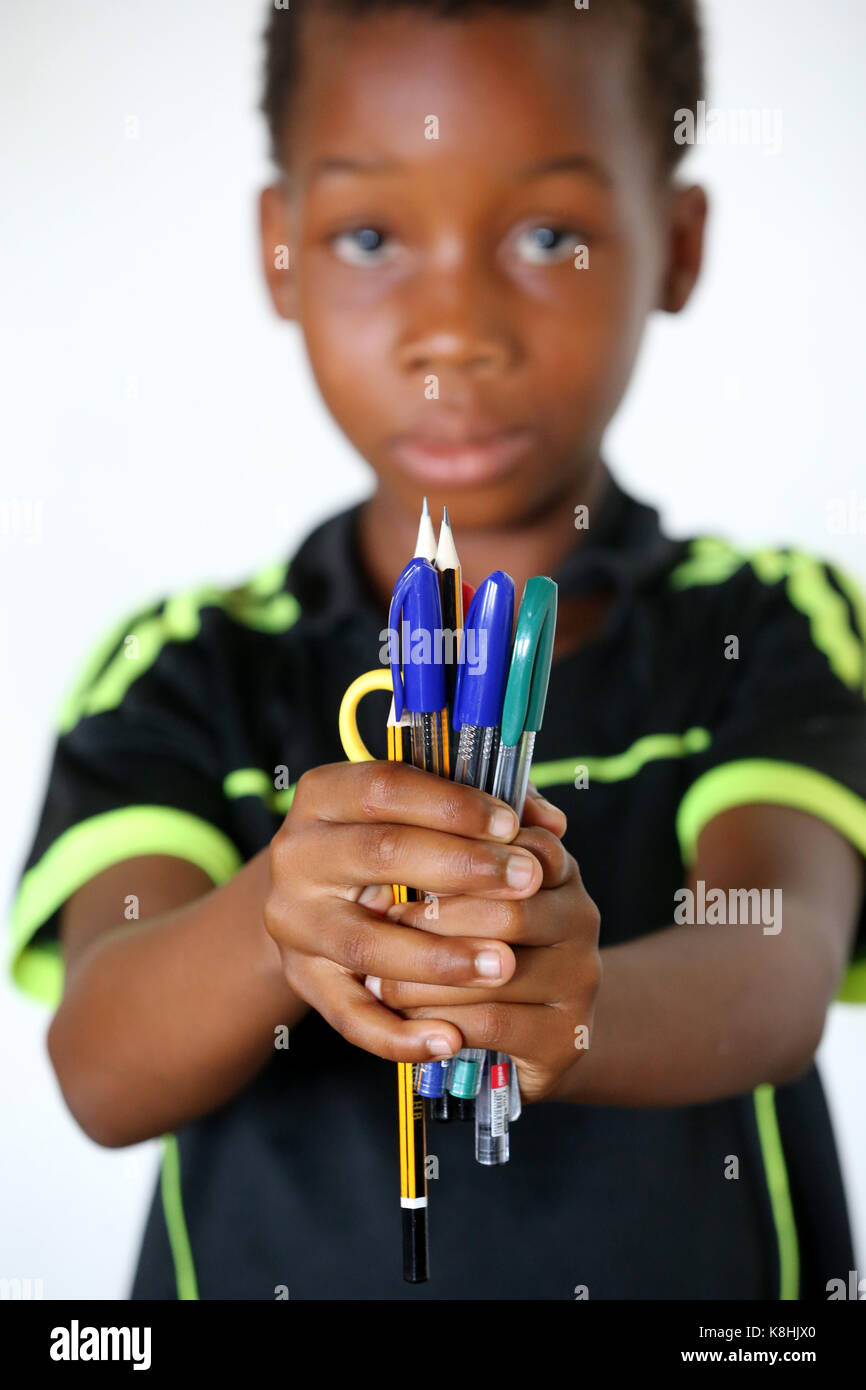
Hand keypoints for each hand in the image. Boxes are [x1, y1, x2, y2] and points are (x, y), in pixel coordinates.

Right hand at [263, 760, 547, 1062]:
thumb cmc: (389, 846)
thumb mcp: (418, 813)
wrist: (318, 902)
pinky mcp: (305, 982)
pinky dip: (400, 1035)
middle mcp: (296, 856)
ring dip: (440, 958)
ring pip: (366, 944)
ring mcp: (295, 924)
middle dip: (462, 868)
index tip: (510, 825)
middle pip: (380, 854)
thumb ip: (480, 807)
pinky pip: (350, 1017)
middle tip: (527, 882)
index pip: (385, 788)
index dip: (451, 805)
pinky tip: (451, 1038)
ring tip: (504, 964)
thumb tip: (551, 824)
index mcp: (323, 797)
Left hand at [366, 822, 601, 1103]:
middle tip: (382, 926)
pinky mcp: (567, 1037)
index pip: (518, 845)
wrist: (529, 1034)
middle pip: (508, 910)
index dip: (456, 856)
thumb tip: (435, 786)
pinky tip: (408, 1017)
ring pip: (496, 970)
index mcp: (558, 870)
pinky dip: (442, 1018)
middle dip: (435, 921)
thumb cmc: (483, 945)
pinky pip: (494, 1021)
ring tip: (380, 978)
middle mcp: (581, 918)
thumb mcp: (473, 888)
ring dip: (427, 976)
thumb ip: (462, 839)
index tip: (400, 866)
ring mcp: (580, 979)